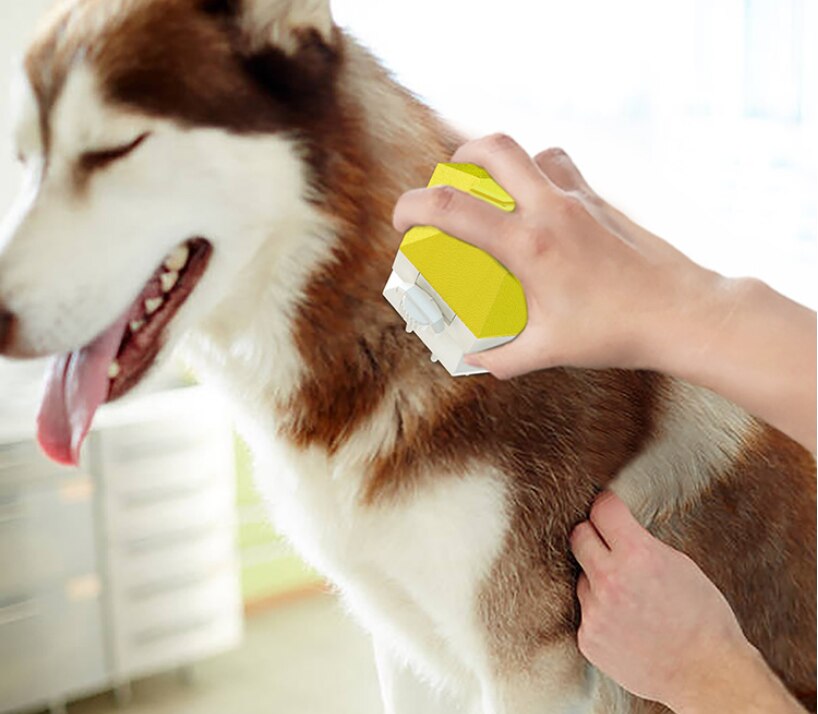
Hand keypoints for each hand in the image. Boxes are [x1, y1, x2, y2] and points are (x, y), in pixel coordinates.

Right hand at [392, 134, 721, 377]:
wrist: (682, 313)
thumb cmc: (616, 332)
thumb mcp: (549, 350)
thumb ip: (502, 358)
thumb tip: (473, 360)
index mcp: (530, 246)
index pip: (453, 209)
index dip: (413, 207)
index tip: (401, 222)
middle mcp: (553, 211)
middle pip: (495, 148)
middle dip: (460, 154)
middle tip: (447, 178)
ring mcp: (581, 200)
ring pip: (534, 152)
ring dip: (506, 162)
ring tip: (495, 190)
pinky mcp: (602, 202)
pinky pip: (563, 170)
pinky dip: (541, 176)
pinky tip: (541, 209)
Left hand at [571, 492, 802, 712]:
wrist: (706, 675)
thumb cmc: (704, 619)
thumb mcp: (680, 565)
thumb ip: (641, 544)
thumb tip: (617, 527)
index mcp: (638, 555)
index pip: (602, 510)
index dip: (607, 506)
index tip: (607, 507)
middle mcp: (610, 581)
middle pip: (579, 536)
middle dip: (593, 534)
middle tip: (607, 542)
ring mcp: (596, 612)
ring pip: (582, 577)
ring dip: (598, 580)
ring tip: (630, 598)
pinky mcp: (588, 638)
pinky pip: (585, 611)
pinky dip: (601, 612)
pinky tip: (626, 623)